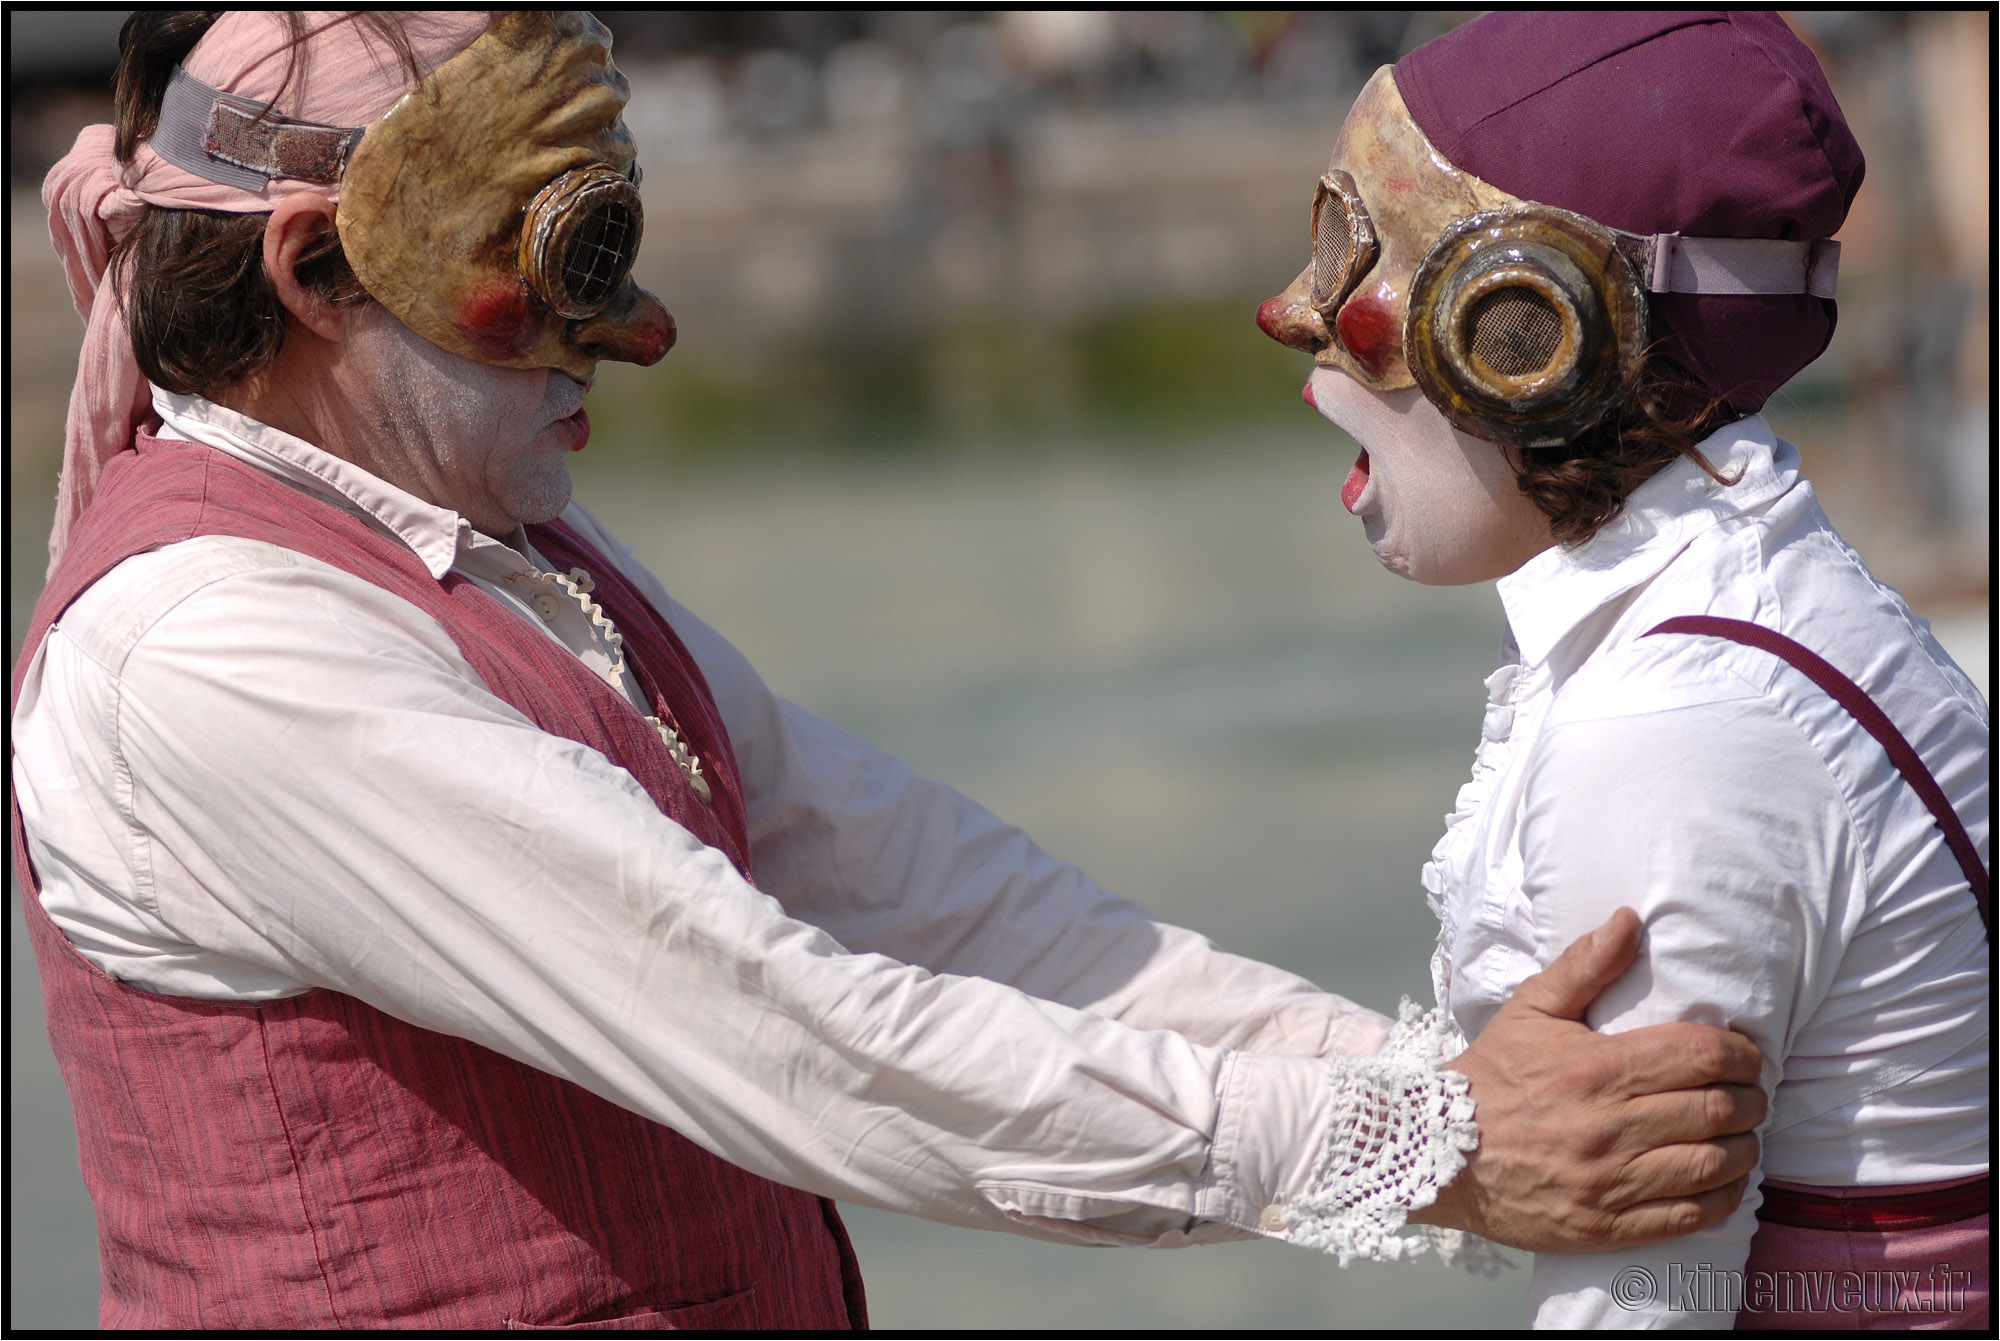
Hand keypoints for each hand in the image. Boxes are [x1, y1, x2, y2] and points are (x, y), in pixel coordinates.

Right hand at [1409, 908, 1764, 1251]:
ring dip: (1743, 1148)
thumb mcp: (1529, 1010)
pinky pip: (1689, 1216)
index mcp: (1595, 1069)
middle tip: (1749, 1093)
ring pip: (1713, 1165)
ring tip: (1740, 1135)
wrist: (1438, 1150)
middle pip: (1718, 1110)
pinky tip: (1722, 1179)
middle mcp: (1607, 1127)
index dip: (1740, 1052)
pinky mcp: (1606, 1226)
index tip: (1744, 1052)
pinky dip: (1721, 1197)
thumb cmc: (1490, 1077)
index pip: (1700, 1055)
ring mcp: (1608, 1182)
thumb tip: (1630, 920)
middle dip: (1750, 1098)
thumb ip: (1584, 965)